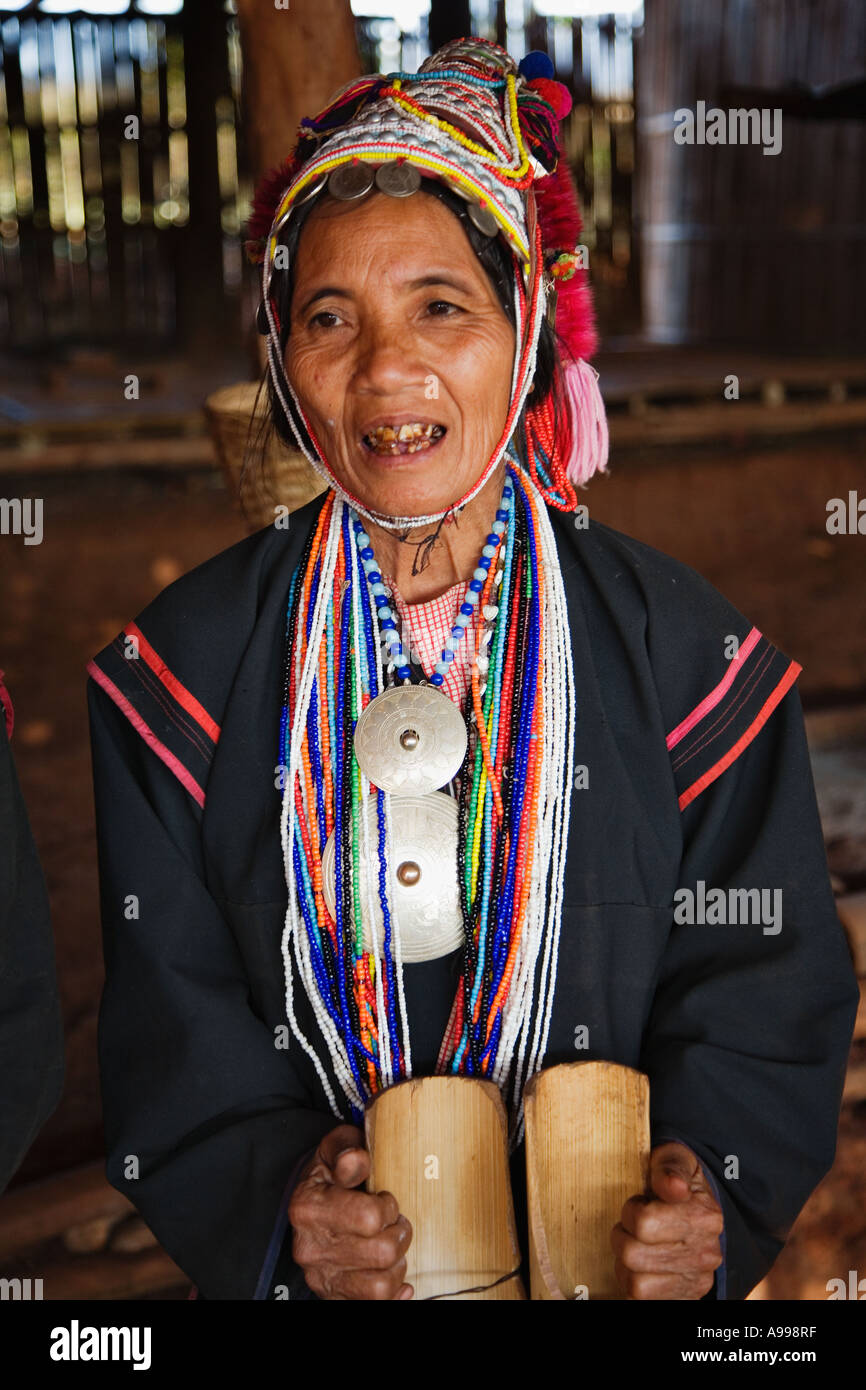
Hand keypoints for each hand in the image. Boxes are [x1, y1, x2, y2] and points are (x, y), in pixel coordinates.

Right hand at [288, 1123, 413, 1299]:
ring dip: (395, 1264)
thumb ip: (345, 1148)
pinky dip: (393, 1290)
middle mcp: (311, 1248)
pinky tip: (391, 1272)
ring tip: (389, 1245)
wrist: (309, 1206)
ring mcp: (322, 1277)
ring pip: (381, 1286)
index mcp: (309, 1208)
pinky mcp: (334, 1296)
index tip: (383, 1198)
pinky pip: (376, 1304)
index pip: (370, 1217)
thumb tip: (357, 1159)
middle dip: (398, 1234)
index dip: (388, 1206)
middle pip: (382, 1253)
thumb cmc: (328, 1177)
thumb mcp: (332, 1151)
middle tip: (393, 1223)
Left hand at [610, 1141, 723, 1298]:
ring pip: (635, 1284)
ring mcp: (696, 1280)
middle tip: (632, 1226)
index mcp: (704, 1217)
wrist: (699, 1212)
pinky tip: (641, 1266)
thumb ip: (671, 1167)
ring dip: (626, 1264)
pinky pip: (641, 1300)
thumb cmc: (679, 1181)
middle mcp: (705, 1254)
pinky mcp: (684, 1298)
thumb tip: (673, 1187)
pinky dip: (633, 1283)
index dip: (631, 1210)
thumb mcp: (676, 1158)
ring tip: (636, 1246)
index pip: (643, 1223)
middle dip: (623, 1236)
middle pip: (633, 1255)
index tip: (640, 1202)